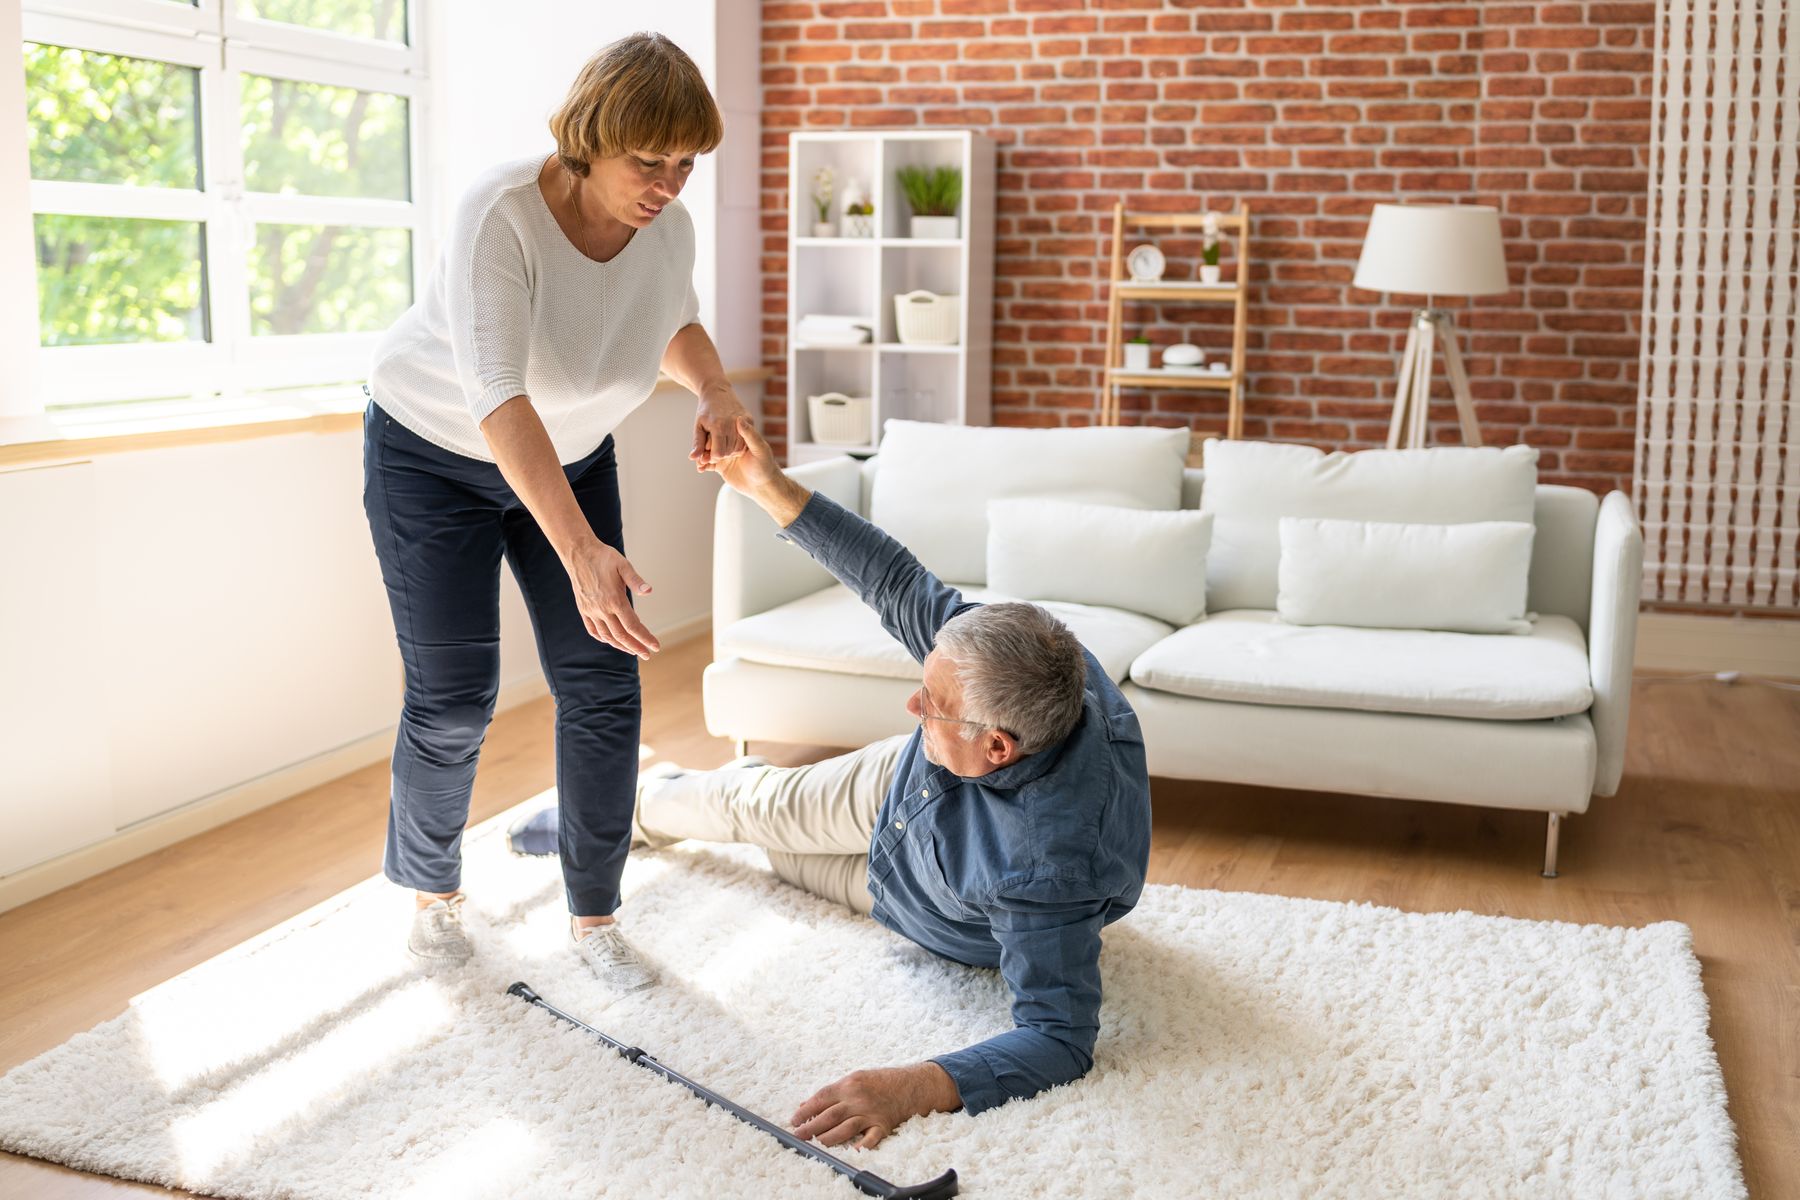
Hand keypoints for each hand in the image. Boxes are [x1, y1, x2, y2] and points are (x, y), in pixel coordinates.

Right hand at [563, 538, 659, 657]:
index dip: (645, 638)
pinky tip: (612, 641)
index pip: (633, 626)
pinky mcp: (583, 609)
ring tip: (632, 650)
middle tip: (647, 654)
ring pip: (607, 636)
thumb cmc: (604, 558)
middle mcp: (602, 609)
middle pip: (621, 636)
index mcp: (614, 600)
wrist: (579, 553)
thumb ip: (636, 580)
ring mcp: (591, 611)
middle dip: (636, 647)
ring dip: (621, 646)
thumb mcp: (623, 565)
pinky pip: (593, 630)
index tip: (655, 646)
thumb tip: (649, 591)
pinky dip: (604, 639)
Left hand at [691, 390, 748, 469]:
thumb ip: (697, 444)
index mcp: (718, 426)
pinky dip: (739, 443)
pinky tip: (732, 440)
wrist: (717, 391)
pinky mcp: (749, 419)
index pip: (719, 454)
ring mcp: (742, 421)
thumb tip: (693, 459)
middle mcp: (732, 424)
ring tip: (724, 444)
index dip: (713, 456)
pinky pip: (746, 439)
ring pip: (739, 448)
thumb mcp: (699, 426)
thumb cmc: (705, 410)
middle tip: (716, 448)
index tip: (710, 452)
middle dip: (722, 453)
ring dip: (731, 450)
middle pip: (729, 452)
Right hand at [704, 415, 783, 495]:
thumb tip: (739, 419)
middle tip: (701, 451)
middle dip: (705, 446)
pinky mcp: (721, 466)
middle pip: (713, 441)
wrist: (762, 487)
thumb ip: (750, 435)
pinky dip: (703, 465)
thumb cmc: (765, 466)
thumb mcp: (759, 449)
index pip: (723, 431)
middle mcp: (730, 444)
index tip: (709, 439)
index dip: (714, 435)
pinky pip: (708, 464)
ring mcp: (724, 455)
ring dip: (702, 456)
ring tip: (699, 461)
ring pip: (709, 453)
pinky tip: (700, 468)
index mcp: (739, 437)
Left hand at [790, 1063, 960, 1149]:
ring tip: (815, 1145)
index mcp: (848, 1085)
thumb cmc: (879, 1082)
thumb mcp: (854, 1080)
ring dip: (828, 1138)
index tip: (794, 1120)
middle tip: (797, 1136)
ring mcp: (871, 1113)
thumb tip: (805, 1105)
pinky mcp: (883, 1125)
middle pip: (830, 1115)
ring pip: (845, 1128)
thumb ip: (831, 1092)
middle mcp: (858, 1099)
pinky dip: (862, 1145)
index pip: (821, 1098)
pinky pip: (871, 1137)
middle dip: (811, 1126)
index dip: (806, 1110)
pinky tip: (853, 1152)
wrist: (911, 1084)